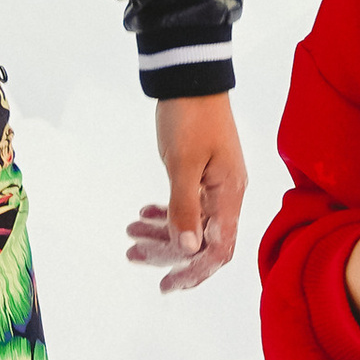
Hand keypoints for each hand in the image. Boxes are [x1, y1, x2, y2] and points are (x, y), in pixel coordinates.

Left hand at [126, 93, 247, 292]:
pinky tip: (144, 214)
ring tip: (130, 235)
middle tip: (133, 256)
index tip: (167, 283)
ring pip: (191, 223)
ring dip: (162, 232)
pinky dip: (166, 213)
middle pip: (202, 241)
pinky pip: (187, 204)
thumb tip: (189, 249)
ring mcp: (215, 184)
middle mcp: (227, 194)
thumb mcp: (183, 163)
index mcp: (229, 195)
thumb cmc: (189, 115)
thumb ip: (185, 207)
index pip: (219, 250)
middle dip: (168, 253)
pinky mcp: (202, 173)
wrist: (190, 76)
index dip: (194, 271)